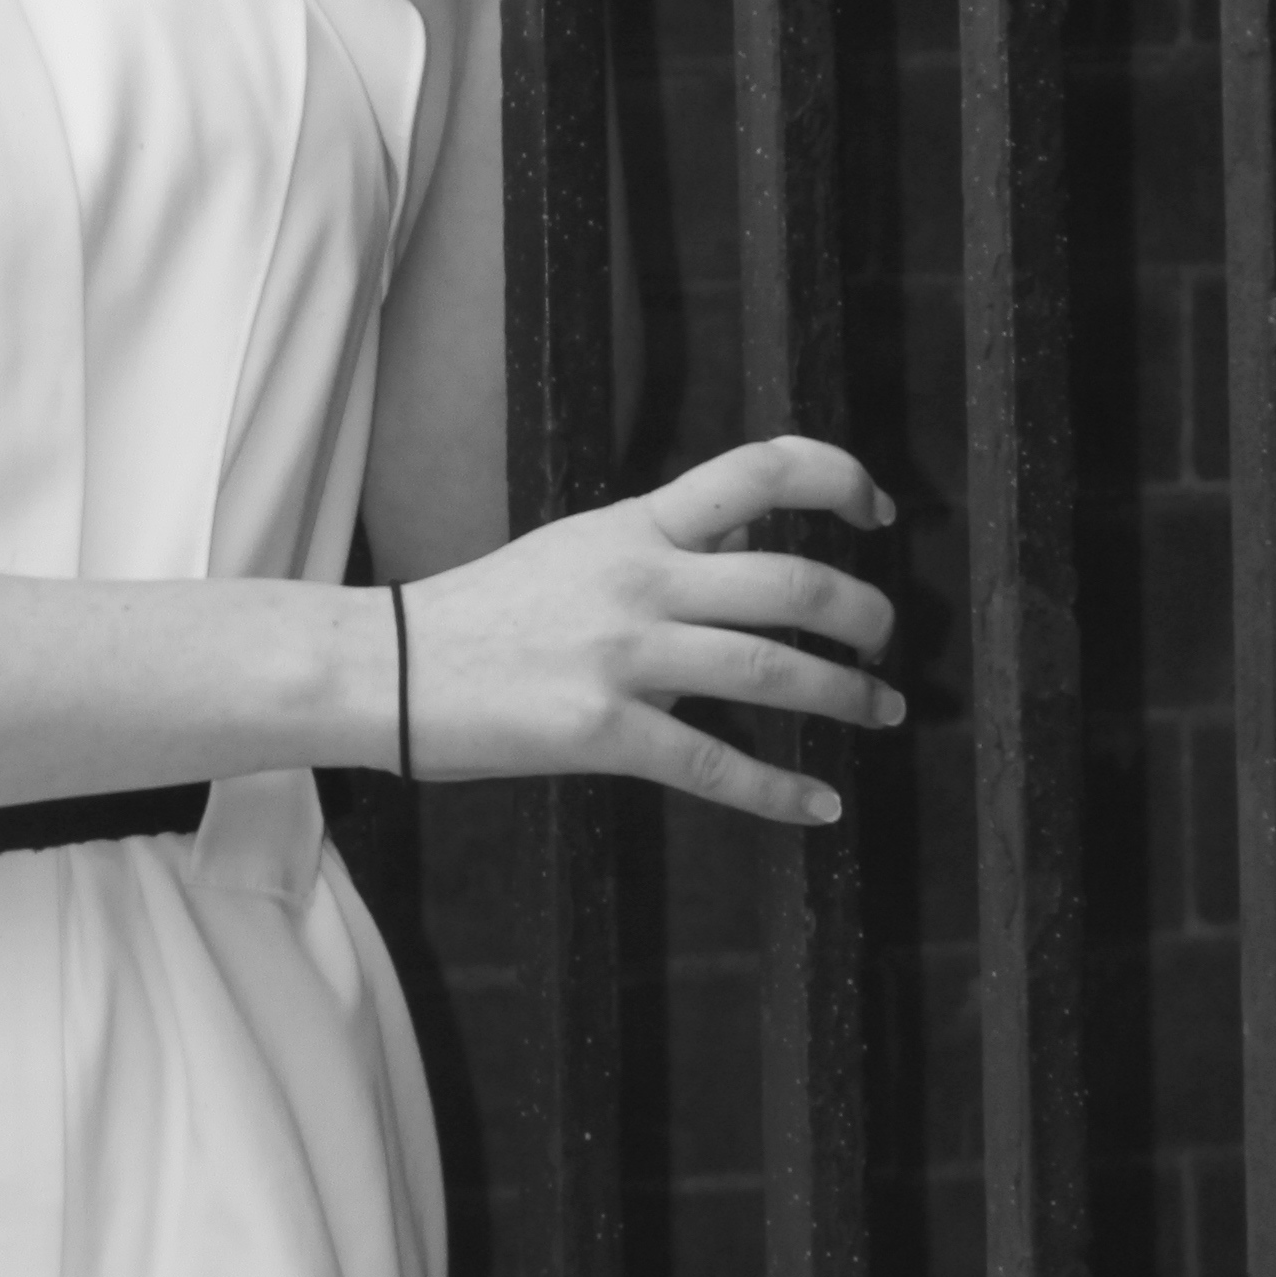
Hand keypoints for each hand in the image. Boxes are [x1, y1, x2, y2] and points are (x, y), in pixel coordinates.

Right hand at [404, 437, 900, 818]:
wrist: (388, 669)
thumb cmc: (486, 613)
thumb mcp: (579, 549)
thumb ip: (666, 543)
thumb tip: (753, 537)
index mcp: (634, 525)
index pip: (759, 470)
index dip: (838, 480)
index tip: (878, 514)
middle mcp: (638, 579)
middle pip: (791, 581)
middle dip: (864, 613)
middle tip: (887, 641)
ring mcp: (621, 656)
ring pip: (771, 669)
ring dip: (845, 694)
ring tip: (882, 711)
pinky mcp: (600, 732)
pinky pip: (714, 765)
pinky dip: (780, 791)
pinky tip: (820, 806)